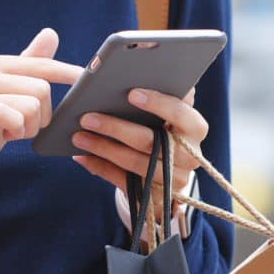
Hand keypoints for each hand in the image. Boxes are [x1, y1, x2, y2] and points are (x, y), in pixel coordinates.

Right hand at [0, 28, 81, 203]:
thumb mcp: (5, 94)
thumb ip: (27, 66)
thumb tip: (50, 33)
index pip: (39, 64)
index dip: (66, 73)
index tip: (85, 78)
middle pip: (42, 88)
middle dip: (42, 115)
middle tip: (24, 126)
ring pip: (33, 106)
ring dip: (30, 127)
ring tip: (10, 132)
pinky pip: (17, 117)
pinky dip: (18, 131)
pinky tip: (4, 136)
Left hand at [71, 87, 206, 219]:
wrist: (168, 171)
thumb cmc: (161, 129)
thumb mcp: (165, 114)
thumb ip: (156, 96)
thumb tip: (117, 78)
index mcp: (195, 128)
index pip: (181, 114)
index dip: (158, 104)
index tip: (131, 94)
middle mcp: (190, 155)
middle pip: (151, 141)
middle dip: (116, 128)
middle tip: (87, 117)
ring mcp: (175, 178)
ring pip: (135, 162)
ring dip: (103, 148)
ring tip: (79, 137)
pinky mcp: (157, 196)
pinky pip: (124, 181)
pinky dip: (100, 167)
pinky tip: (82, 156)